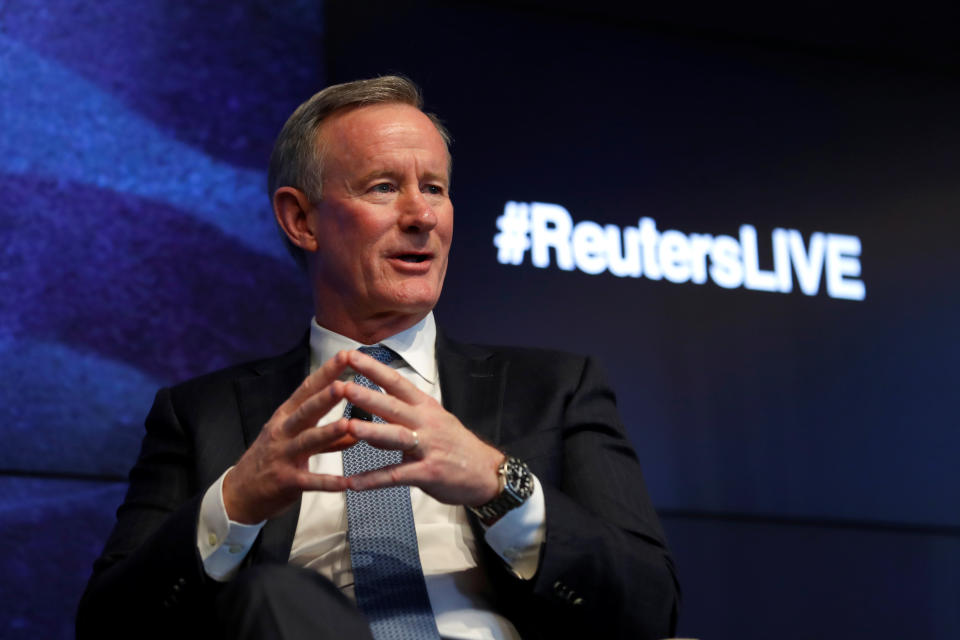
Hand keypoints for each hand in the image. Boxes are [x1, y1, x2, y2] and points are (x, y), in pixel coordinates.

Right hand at [222, 351, 355, 523]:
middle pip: (306, 411)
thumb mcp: (294, 441)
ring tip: (348, 425)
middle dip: (325, 398)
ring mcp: (283, 455)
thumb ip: (327, 437)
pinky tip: (345, 482)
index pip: (307, 389)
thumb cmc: (270, 460)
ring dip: (328, 433)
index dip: (326, 373)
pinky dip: (327, 482)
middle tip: (345, 385)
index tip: (346, 356)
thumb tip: (356, 430)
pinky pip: (309, 481)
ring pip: (307, 441)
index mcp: (285, 417)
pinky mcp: (285, 480)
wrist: (240, 493)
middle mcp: (283, 432)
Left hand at [339, 350, 503, 505]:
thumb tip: (376, 401)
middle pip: (394, 406)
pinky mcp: (428, 473)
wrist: (487, 473)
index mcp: (426, 407)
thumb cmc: (456, 445)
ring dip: (371, 431)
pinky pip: (396, 476)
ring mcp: (428, 448)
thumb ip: (406, 412)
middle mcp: (426, 423)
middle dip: (368, 395)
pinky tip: (352, 483)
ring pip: (396, 437)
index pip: (397, 383)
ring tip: (347, 426)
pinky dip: (373, 480)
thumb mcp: (435, 420)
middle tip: (343, 386)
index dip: (374, 369)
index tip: (351, 356)